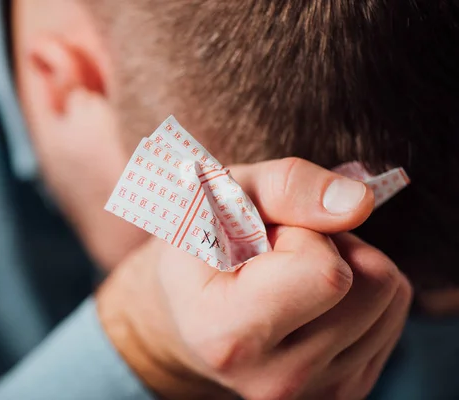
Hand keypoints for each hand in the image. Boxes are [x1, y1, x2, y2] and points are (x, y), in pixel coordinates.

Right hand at [97, 158, 411, 399]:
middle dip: (332, 246)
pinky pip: (391, 317)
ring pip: (390, 296)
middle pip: (373, 283)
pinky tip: (310, 296)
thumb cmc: (200, 246)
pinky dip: (358, 292)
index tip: (261, 240)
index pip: (326, 273)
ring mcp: (314, 392)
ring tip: (291, 273)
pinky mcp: (344, 389)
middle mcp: (275, 381)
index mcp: (228, 336)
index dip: (300, 234)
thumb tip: (358, 204)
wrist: (190, 311)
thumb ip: (285, 188)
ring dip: (348, 266)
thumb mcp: (219, 196)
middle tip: (279, 252)